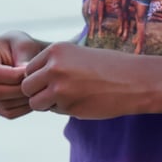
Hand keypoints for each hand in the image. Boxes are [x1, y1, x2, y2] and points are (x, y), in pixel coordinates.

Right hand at [0, 31, 48, 118]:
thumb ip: (25, 59)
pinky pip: (5, 112)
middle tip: (38, 85)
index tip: (31, 73)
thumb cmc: (22, 46)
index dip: (14, 77)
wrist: (19, 54)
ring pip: (0, 103)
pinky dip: (23, 108)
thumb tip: (25, 78)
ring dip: (22, 100)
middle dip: (18, 90)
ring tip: (37, 90)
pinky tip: (33, 98)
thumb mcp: (25, 44)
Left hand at [21, 41, 153, 118]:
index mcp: (56, 50)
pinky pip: (53, 111)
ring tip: (69, 98)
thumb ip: (54, 65)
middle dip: (38, 92)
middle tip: (58, 93)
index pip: (29, 69)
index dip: (40, 78)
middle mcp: (54, 67)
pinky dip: (63, 110)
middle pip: (27, 86)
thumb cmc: (109, 67)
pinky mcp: (68, 106)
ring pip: (35, 102)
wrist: (134, 81)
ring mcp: (60, 88)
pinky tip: (82, 102)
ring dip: (48, 104)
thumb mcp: (78, 55)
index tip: (57, 80)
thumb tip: (30, 81)